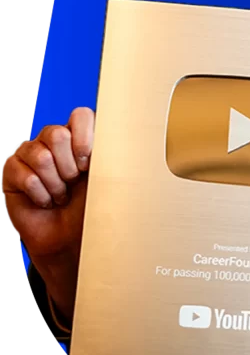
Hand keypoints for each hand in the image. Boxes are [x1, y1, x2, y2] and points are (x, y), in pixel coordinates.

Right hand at [3, 107, 93, 318]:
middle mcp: (56, 139)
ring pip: (40, 156)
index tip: (88, 163)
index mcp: (82, 135)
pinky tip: (45, 200)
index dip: (84, 137)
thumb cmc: (94, 207)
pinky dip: (39, 194)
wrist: (71, 239)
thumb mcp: (110, 178)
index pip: (80, 115)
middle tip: (73, 183)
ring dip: (55, 184)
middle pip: (56, 134)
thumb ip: (114, 154)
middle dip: (69, 167)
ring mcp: (31, 152)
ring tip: (61, 195)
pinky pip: (23, 175)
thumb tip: (132, 132)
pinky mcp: (12, 169)